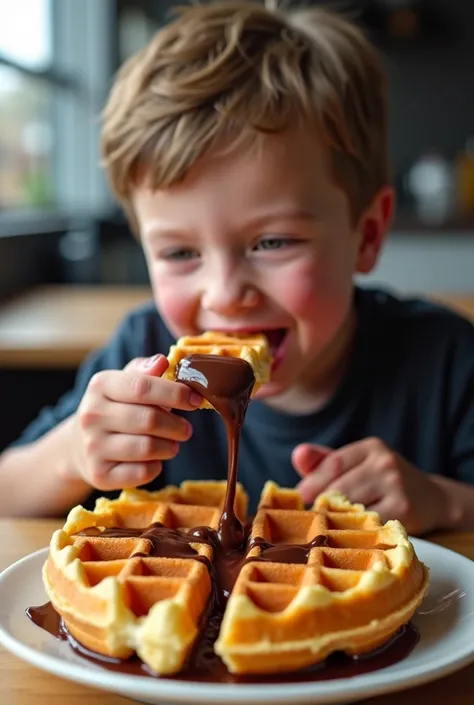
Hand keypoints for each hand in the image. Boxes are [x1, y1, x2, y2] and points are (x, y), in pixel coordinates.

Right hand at [72, 354, 201, 489]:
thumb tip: (162, 362)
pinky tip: (155, 460)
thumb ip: (145, 371)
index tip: (195, 400)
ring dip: (169, 447)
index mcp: (100, 385)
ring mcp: (93, 447)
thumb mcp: (124, 382)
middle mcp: (92, 415)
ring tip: (173, 443)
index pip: (143, 387)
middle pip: (149, 420)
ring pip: (147, 448)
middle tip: (186, 429)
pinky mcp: (99, 475)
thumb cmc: (114, 407)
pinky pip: (142, 473)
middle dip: (177, 425)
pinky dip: (156, 467)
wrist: (79, 445)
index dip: (175, 393)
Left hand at [292, 438, 448, 534]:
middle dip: (320, 504)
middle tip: (308, 518)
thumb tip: (297, 455)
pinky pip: (369, 524)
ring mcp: (396, 486)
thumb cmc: (383, 482)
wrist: (432, 499)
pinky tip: (348, 535)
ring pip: (353, 507)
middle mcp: (385, 463)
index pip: (333, 462)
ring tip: (324, 527)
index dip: (312, 481)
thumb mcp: (358, 465)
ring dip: (335, 520)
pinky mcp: (404, 511)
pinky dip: (355, 531)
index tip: (299, 497)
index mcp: (371, 447)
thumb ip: (325, 461)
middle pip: (340, 487)